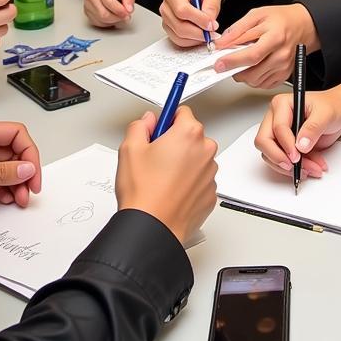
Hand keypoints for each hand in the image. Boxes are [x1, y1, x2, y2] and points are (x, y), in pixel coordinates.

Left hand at [0, 119, 40, 213]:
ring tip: (19, 199)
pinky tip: (8, 198)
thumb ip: (2, 172)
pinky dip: (5, 189)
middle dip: (23, 172)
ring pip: (7, 168)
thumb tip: (27, 169)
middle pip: (13, 152)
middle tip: (28, 190)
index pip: (15, 134)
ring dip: (16, 183)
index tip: (33, 173)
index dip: (28, 153)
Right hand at [84, 0, 134, 26]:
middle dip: (118, 17)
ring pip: (102, 20)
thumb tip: (129, 9)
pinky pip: (99, 23)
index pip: (110, 2)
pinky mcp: (87, 12)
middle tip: (126, 15)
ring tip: (120, 14)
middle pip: (104, 14)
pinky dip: (108, 22)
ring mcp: (87, 4)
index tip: (129, 11)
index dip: (121, 10)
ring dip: (114, 21)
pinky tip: (113, 15)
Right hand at [116, 106, 217, 244]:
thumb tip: (147, 121)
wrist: (153, 229)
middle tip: (155, 158)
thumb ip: (139, 126)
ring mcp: (211, 173)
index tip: (161, 127)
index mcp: (188, 133)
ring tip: (161, 179)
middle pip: (191, 136)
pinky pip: (200, 180)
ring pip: (196, 159)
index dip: (167, 120)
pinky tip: (171, 192)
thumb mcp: (130, 149)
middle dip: (176, 142)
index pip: (182, 112)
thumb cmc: (144, 193)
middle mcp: (205, 150)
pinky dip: (189, 183)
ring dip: (184, 163)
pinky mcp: (211, 193)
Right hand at [160, 0, 221, 46]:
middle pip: (179, 26)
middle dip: (199, 32)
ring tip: (209, 33)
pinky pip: (179, 40)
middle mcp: (166, 6)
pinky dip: (192, 41)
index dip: (198, 20)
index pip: (182, 10)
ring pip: (179, 36)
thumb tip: (210, 24)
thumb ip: (212, 6)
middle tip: (213, 32)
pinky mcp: (169, 28)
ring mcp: (166, 19)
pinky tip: (202, 35)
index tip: (212, 24)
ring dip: (197, 38)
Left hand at [212, 4, 318, 88]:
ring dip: (244, 75)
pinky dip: (254, 79)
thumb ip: (238, 29)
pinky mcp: (284, 75)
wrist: (302, 25)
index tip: (219, 64)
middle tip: (227, 62)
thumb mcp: (257, 15)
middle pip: (253, 73)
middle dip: (235, 70)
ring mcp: (284, 67)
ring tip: (244, 60)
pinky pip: (263, 85)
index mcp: (275, 37)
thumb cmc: (281, 19)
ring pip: (256, 81)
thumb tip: (221, 43)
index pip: (251, 55)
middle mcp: (281, 55)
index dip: (232, 61)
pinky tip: (254, 66)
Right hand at [254, 88, 340, 178]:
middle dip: (279, 158)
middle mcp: (276, 118)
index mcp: (282, 105)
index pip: (276, 128)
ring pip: (271, 155)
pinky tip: (311, 167)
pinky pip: (281, 162)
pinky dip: (295, 169)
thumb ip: (313, 128)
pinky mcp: (285, 146)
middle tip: (294, 166)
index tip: (297, 156)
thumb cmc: (331, 106)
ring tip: (311, 168)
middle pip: (264, 142)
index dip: (286, 144)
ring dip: (289, 167)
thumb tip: (301, 144)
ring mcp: (278, 134)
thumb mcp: (326, 114)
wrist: (338, 112)